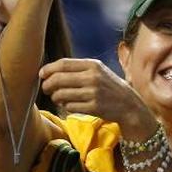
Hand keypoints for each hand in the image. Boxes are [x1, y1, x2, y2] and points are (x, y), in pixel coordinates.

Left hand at [39, 58, 157, 137]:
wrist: (129, 105)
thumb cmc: (109, 87)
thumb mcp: (98, 71)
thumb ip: (78, 70)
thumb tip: (50, 72)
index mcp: (93, 65)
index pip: (63, 64)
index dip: (48, 69)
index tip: (42, 74)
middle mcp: (93, 77)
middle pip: (59, 79)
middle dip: (48, 85)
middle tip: (46, 89)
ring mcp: (93, 93)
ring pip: (61, 94)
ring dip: (56, 98)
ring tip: (59, 99)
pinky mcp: (93, 107)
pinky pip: (70, 107)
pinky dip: (67, 107)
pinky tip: (72, 105)